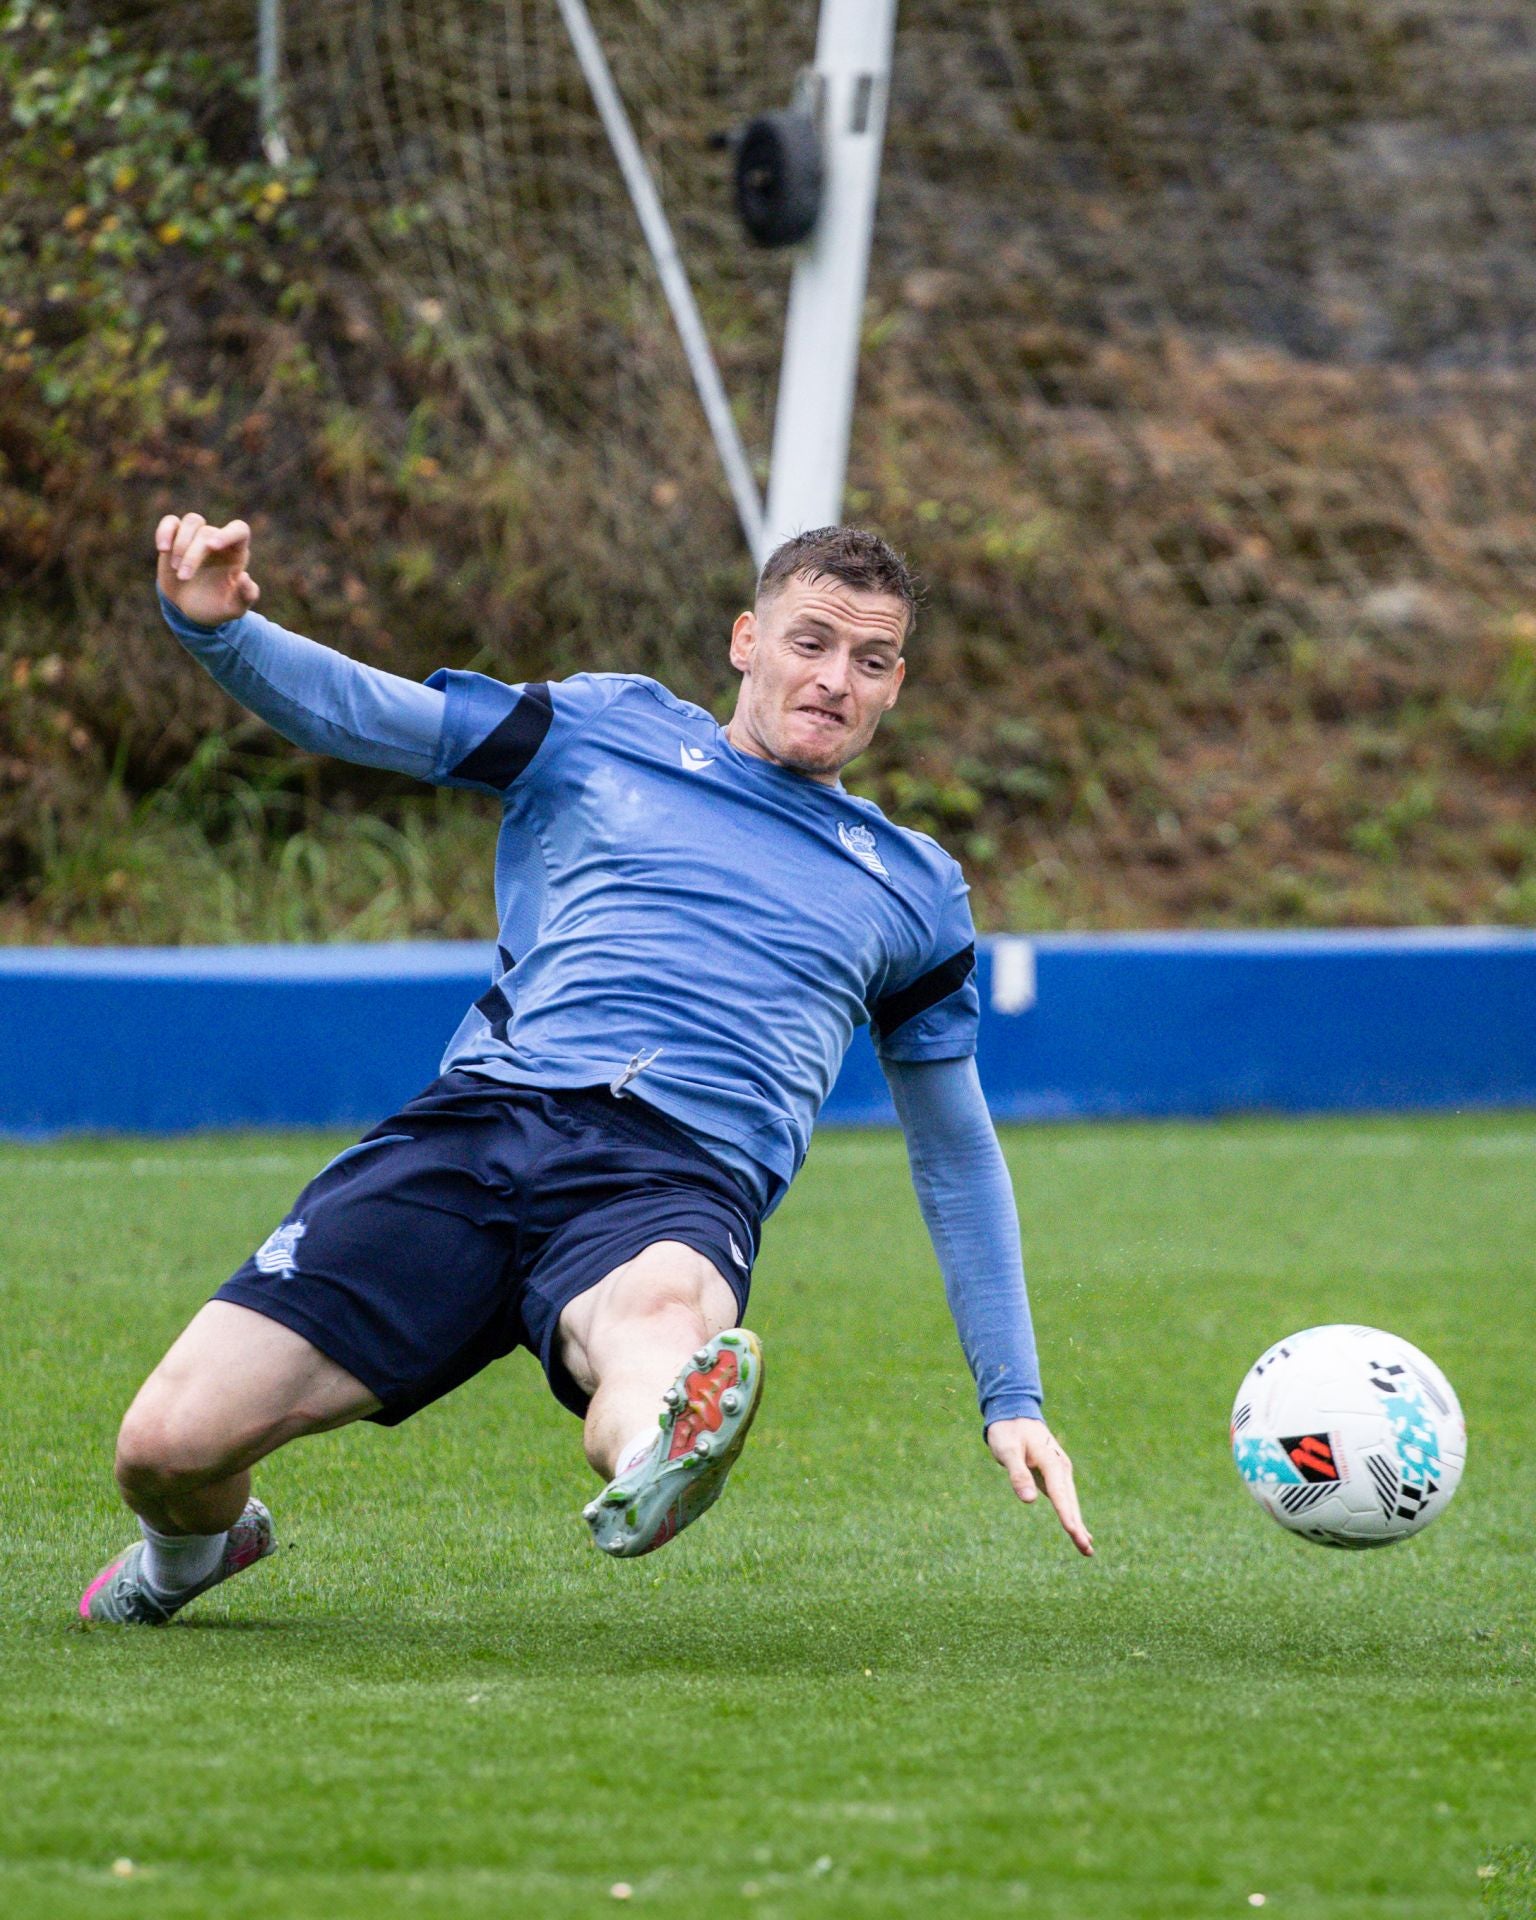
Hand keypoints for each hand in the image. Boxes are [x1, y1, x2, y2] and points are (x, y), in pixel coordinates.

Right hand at [155, 513, 260, 626]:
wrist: (189, 610)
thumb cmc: (215, 607)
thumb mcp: (234, 608)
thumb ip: (246, 596)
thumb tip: (245, 577)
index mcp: (237, 553)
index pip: (239, 530)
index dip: (227, 533)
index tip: (212, 546)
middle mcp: (218, 540)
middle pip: (207, 532)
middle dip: (192, 555)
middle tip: (183, 577)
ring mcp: (197, 537)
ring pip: (191, 521)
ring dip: (180, 544)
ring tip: (175, 568)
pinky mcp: (176, 538)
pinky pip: (171, 522)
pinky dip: (164, 531)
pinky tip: (162, 549)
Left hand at [986, 1416, 1093, 1556]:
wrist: (1014, 1412)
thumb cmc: (1008, 1431)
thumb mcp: (1007, 1450)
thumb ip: (1017, 1473)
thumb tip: (1029, 1500)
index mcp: (1050, 1460)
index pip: (1059, 1492)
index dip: (1066, 1514)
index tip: (1073, 1532)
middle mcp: (1060, 1467)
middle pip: (1070, 1501)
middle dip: (1077, 1526)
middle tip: (1086, 1550)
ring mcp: (1060, 1472)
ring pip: (1070, 1502)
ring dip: (1077, 1524)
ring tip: (1087, 1549)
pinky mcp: (1055, 1476)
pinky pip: (1065, 1499)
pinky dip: (1072, 1515)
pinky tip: (1079, 1531)